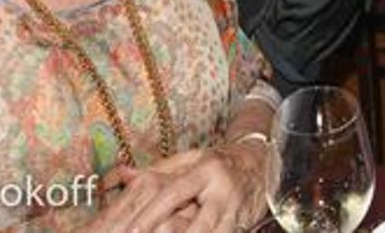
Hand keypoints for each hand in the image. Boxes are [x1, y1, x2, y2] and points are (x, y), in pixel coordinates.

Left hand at [86, 143, 267, 232]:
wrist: (262, 164)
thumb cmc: (219, 163)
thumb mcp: (191, 159)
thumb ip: (158, 170)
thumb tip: (122, 174)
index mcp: (205, 170)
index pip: (174, 193)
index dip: (152, 215)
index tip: (131, 231)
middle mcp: (222, 191)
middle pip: (197, 225)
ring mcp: (235, 212)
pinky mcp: (243, 226)